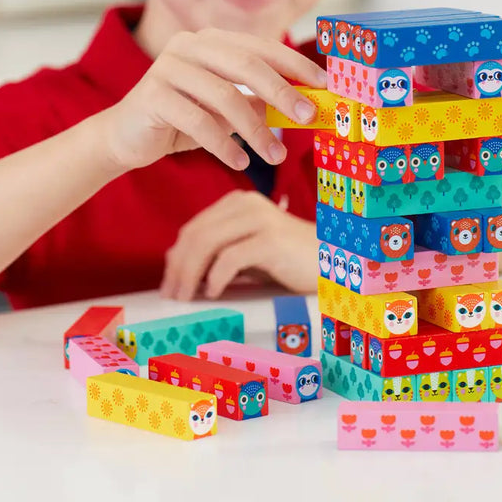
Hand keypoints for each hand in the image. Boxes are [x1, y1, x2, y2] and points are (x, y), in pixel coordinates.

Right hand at [102, 29, 326, 173]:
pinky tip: (239, 162)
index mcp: (211, 40)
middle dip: (282, 92)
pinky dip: (224, 144)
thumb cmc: (183, 121)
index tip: (324, 85)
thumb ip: (260, 103)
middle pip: (247, 64)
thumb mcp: (227, 111)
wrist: (125, 138)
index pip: (261, 46)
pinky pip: (198, 121)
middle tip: (307, 118)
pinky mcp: (152, 95)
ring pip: (225, 96)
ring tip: (274, 157)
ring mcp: (167, 67)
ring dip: (256, 130)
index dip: (295, 64)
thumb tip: (306, 106)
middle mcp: (189, 45)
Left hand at [160, 190, 318, 300]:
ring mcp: (259, 219)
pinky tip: (213, 292)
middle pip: (196, 234)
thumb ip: (219, 254)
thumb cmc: (289, 261)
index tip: (168, 285)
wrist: (333, 261)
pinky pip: (231, 258)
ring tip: (187, 297)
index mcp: (237, 203)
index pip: (194, 228)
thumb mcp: (248, 254)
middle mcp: (246, 205)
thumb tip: (179, 271)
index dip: (175, 258)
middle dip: (178, 268)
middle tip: (172, 296)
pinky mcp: (271, 239)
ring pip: (207, 243)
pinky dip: (215, 277)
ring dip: (190, 274)